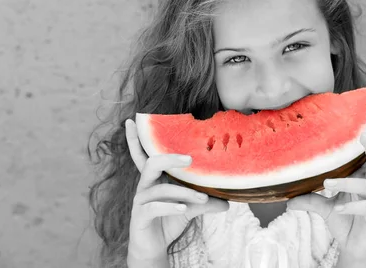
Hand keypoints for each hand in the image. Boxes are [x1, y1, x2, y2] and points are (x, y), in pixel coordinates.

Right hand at [125, 119, 229, 266]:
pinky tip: (183, 208)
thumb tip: (229, 201)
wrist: (154, 246)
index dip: (136, 138)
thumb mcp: (191, 207)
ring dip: (183, 192)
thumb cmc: (170, 219)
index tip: (135, 119)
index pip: (144, 154)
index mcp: (154, 177)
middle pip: (151, 163)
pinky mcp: (140, 216)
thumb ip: (207, 202)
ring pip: (160, 189)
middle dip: (169, 158)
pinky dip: (170, 206)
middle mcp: (145, 185)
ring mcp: (140, 201)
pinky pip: (154, 207)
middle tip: (190, 158)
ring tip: (202, 197)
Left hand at [286, 124, 365, 264]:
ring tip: (328, 183)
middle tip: (364, 135)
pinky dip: (352, 207)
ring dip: (347, 183)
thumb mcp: (325, 209)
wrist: (354, 248)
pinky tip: (339, 209)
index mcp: (363, 180)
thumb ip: (310, 201)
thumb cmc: (345, 221)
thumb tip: (287, 201)